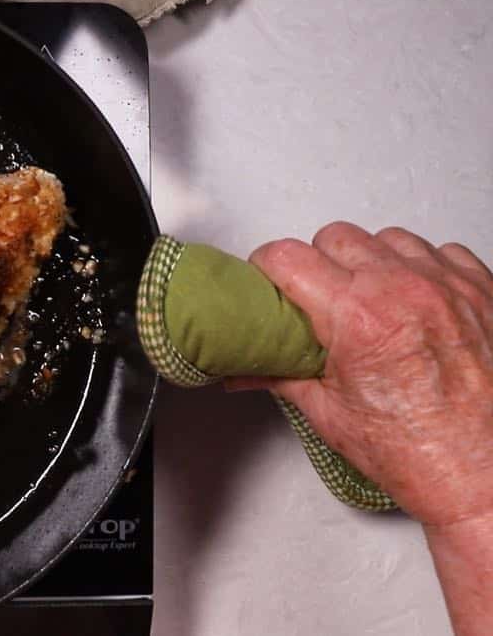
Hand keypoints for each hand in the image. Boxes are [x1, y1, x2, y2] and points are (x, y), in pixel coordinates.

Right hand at [232, 222, 492, 635]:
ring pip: (387, 238)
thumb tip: (242, 366)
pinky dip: (421, 269)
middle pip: (334, 237)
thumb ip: (278, 375)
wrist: (482, 476)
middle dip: (318, 264)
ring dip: (371, 263)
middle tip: (317, 301)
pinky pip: (439, 251)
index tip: (266, 282)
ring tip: (370, 302)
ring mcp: (448, 285)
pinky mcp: (482, 289)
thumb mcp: (328, 414)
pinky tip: (414, 304)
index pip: (287, 256)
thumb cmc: (417, 454)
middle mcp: (404, 290)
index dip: (266, 268)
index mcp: (358, 318)